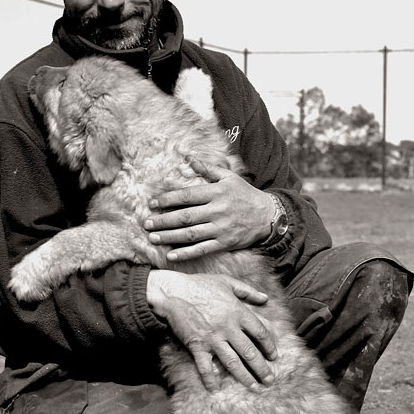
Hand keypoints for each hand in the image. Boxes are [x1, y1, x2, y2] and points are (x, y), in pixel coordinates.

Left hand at [143, 161, 275, 261]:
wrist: (267, 215)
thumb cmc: (245, 194)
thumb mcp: (229, 177)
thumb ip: (209, 169)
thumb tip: (190, 159)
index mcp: (216, 193)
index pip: (187, 196)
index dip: (168, 199)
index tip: (152, 203)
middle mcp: (217, 211)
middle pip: (185, 216)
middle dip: (163, 220)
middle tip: (146, 223)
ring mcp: (220, 228)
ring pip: (190, 234)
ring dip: (169, 236)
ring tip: (153, 237)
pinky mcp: (224, 243)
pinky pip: (202, 249)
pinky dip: (186, 253)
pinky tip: (171, 255)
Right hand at [146, 270, 276, 391]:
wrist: (173, 292)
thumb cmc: (200, 285)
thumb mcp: (226, 282)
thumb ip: (248, 291)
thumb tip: (266, 298)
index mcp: (237, 312)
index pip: (260, 332)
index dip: (269, 346)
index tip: (274, 356)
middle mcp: (228, 327)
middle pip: (250, 352)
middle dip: (261, 368)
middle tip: (269, 380)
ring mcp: (213, 338)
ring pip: (233, 362)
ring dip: (245, 377)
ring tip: (254, 388)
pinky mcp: (197, 346)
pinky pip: (205, 366)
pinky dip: (210, 379)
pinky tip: (215, 389)